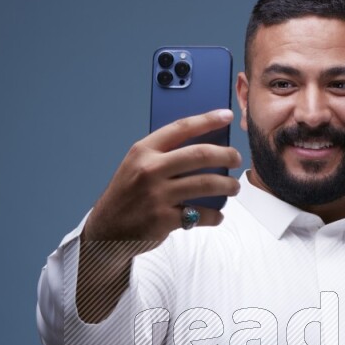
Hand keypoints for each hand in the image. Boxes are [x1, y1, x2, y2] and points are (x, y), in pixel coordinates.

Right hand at [82, 108, 241, 244]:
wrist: (108, 229)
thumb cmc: (128, 195)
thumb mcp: (137, 166)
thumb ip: (164, 155)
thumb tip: (205, 148)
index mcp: (143, 151)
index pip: (181, 128)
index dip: (207, 120)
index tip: (227, 115)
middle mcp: (150, 170)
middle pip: (200, 155)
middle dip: (226, 155)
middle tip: (236, 159)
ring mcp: (157, 195)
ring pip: (206, 184)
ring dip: (227, 185)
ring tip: (233, 187)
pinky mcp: (163, 220)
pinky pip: (200, 215)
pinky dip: (215, 216)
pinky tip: (218, 214)